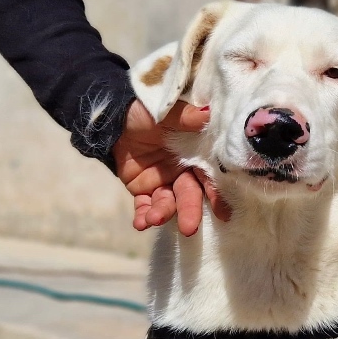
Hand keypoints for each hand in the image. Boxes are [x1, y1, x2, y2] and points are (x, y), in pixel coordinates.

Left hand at [113, 100, 230, 235]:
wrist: (115, 117)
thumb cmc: (146, 110)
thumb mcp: (167, 110)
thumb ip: (187, 117)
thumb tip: (208, 114)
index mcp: (194, 154)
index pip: (208, 176)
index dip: (214, 193)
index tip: (222, 213)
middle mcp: (183, 171)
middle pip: (189, 195)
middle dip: (189, 211)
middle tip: (189, 228)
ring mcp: (163, 182)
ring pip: (167, 202)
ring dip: (163, 213)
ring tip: (154, 219)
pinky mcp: (143, 189)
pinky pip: (144, 205)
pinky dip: (143, 216)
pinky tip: (141, 223)